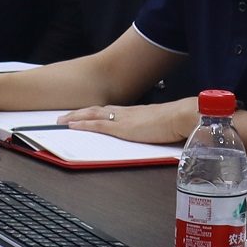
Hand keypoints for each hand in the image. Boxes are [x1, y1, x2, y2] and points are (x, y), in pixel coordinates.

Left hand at [62, 102, 193, 145]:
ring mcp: (123, 119)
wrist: (183, 117)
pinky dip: (82, 124)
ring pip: (92, 115)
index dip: (95, 113)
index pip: (110, 111)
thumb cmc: (179, 123)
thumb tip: (159, 136)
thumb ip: (156, 131)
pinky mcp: (122, 128)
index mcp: (135, 113)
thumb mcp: (163, 127)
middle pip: (97, 110)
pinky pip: (97, 125)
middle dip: (79, 113)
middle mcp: (126, 113)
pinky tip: (72, 126)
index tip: (84, 114)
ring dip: (75, 117)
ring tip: (62, 121)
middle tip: (64, 117)